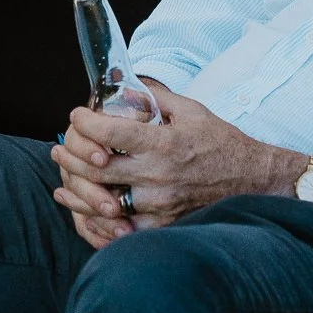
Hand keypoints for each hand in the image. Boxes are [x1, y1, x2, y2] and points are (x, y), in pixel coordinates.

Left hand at [51, 81, 281, 246]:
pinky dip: (101, 222)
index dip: (85, 123)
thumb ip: (157, 97)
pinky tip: (87, 213)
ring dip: (78, 192)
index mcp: (163, 142)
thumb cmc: (222, 143)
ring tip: (63, 184)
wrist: (254, 181)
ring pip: (104, 202)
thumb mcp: (192, 110)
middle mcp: (158, 174)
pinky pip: (123, 228)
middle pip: (98, 169)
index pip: (111, 132)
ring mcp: (160, 204)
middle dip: (71, 157)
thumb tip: (126, 84)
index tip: (77, 116)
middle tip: (59, 149)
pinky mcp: (164, 224)